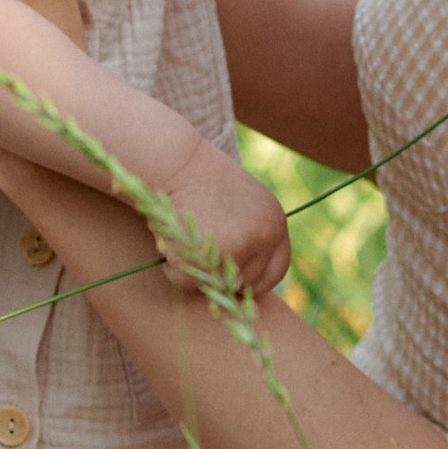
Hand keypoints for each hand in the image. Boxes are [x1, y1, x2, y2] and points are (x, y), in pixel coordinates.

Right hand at [156, 132, 291, 299]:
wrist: (174, 161)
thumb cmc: (200, 180)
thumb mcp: (241, 204)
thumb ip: (252, 234)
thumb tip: (248, 283)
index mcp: (275, 222)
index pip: (277, 270)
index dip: (256, 282)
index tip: (238, 287)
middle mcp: (265, 236)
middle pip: (247, 282)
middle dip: (221, 278)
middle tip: (198, 258)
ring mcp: (241, 247)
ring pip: (216, 283)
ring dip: (196, 271)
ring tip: (182, 240)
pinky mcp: (212, 256)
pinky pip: (189, 281)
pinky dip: (174, 269)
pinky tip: (169, 241)